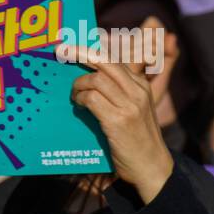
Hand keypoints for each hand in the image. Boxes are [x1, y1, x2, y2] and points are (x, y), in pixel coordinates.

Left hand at [63, 43, 174, 203]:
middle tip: (61, 51)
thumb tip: (90, 79)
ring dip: (79, 85)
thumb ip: (118, 93)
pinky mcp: (119, 120)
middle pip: (106, 62)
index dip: (91, 51)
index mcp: (141, 85)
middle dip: (80, 53)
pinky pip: (92, 99)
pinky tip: (79, 106)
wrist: (151, 166)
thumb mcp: (133, 110)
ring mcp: (129, 105)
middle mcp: (137, 91)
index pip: (115, 59)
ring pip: (97, 79)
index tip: (72, 47)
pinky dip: (81, 99)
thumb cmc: (136, 139)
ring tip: (75, 96)